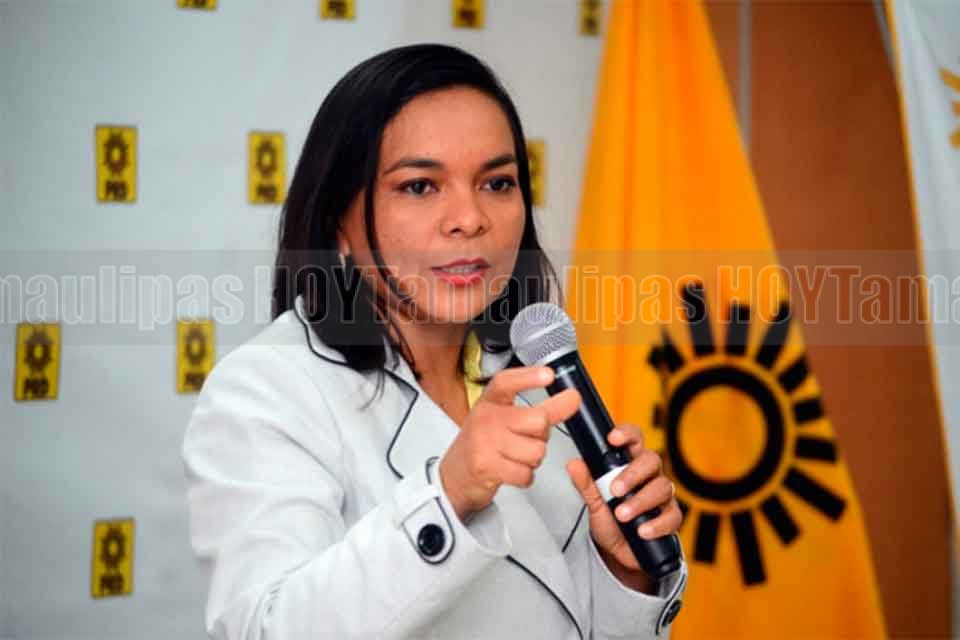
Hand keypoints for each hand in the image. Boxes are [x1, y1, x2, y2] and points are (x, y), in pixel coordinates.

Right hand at [439, 366, 581, 521]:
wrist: (456, 474)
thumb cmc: (486, 442)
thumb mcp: (509, 419)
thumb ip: (546, 409)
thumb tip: (573, 398)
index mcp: (490, 401)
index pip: (506, 382)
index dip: (528, 377)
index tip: (549, 375)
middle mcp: (485, 418)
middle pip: (538, 421)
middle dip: (542, 435)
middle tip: (525, 439)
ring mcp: (483, 442)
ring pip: (536, 451)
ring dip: (532, 460)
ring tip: (514, 457)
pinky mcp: (485, 466)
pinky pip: (526, 473)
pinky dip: (525, 476)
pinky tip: (510, 470)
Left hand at [565, 423, 681, 586]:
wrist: (619, 552)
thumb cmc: (610, 520)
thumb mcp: (594, 502)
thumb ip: (586, 483)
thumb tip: (574, 463)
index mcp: (630, 464)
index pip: (634, 440)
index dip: (627, 434)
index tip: (612, 439)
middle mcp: (649, 476)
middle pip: (651, 460)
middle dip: (633, 474)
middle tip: (614, 490)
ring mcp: (662, 496)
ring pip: (662, 487)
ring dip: (640, 501)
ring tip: (622, 515)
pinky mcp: (670, 518)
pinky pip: (672, 516)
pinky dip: (657, 524)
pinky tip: (642, 531)